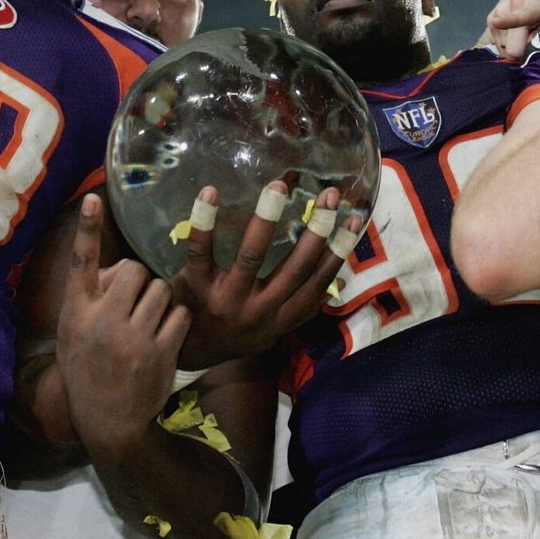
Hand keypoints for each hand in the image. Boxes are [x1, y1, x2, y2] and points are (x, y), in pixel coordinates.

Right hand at [55, 194, 190, 454]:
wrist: (108, 422)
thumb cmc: (88, 369)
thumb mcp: (74, 333)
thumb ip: (92, 297)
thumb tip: (122, 268)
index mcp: (76, 313)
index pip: (81, 262)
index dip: (87, 228)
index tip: (93, 198)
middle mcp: (102, 321)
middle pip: (136, 270)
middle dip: (140, 280)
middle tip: (134, 302)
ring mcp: (133, 338)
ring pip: (162, 290)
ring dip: (160, 301)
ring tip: (148, 324)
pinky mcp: (161, 352)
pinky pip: (180, 314)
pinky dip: (176, 322)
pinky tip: (164, 339)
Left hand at [171, 182, 354, 367]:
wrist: (185, 353)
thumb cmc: (232, 332)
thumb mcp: (271, 331)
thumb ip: (300, 310)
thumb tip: (338, 282)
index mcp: (280, 319)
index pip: (317, 285)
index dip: (338, 253)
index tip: (354, 219)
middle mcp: (258, 312)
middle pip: (293, 270)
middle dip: (315, 231)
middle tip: (328, 195)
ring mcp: (226, 299)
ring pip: (250, 258)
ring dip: (266, 220)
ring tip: (278, 186)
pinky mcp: (195, 286)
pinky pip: (200, 251)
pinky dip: (204, 221)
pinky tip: (210, 192)